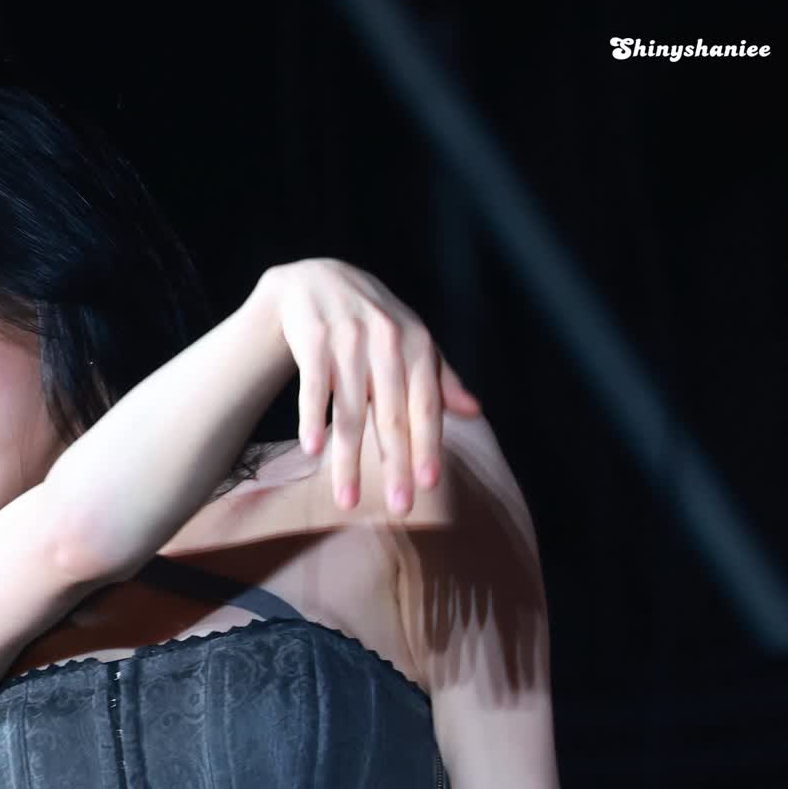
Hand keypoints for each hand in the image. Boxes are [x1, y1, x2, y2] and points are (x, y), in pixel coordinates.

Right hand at [257, 258, 479, 513]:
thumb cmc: (373, 322)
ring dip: (348, 459)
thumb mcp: (412, 342)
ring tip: (348, 500)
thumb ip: (441, 378)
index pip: (425, 405)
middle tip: (401, 507)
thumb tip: (475, 412)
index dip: (427, 446)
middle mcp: (386, 340)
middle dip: (396, 465)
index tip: (428, 485)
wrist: (319, 281)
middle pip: (391, 416)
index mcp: (417, 344)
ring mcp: (348, 339)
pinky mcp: (313, 339)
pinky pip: (314, 388)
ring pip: (350, 411)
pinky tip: (313, 451)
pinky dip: (312, 419)